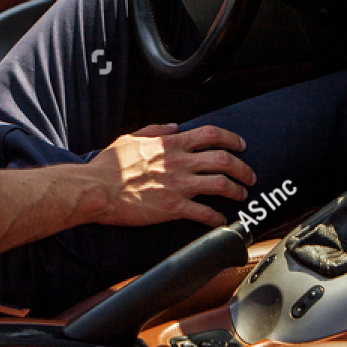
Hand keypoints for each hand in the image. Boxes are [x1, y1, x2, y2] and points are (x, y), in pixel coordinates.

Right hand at [83, 122, 255, 227]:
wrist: (97, 189)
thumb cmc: (109, 166)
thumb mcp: (131, 137)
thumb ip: (155, 130)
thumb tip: (174, 126)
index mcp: (170, 144)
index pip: (211, 135)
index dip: (232, 139)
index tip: (241, 145)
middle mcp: (179, 162)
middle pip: (224, 160)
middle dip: (243, 167)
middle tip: (249, 175)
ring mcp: (178, 186)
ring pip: (221, 185)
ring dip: (236, 190)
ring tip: (241, 195)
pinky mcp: (173, 208)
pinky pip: (204, 213)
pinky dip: (217, 217)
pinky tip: (221, 220)